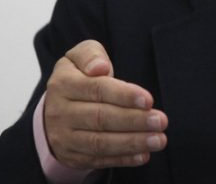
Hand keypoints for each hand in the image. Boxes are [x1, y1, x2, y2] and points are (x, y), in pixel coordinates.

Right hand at [43, 39, 167, 168]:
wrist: (55, 107)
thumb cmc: (78, 76)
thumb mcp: (80, 55)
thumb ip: (90, 54)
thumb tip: (99, 67)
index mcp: (63, 84)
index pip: (97, 90)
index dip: (124, 95)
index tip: (148, 100)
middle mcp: (59, 112)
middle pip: (100, 118)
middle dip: (134, 120)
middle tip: (161, 121)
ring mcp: (63, 137)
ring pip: (100, 143)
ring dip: (132, 143)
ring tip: (158, 139)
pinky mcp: (72, 156)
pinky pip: (98, 160)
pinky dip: (122, 159)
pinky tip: (143, 155)